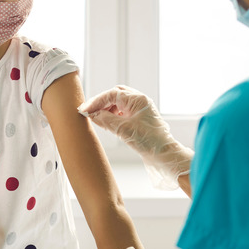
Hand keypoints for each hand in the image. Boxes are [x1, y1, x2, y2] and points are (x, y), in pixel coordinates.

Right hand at [79, 85, 193, 189]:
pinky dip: (112, 115)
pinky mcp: (138, 117)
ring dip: (106, 109)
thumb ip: (106, 120)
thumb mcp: (124, 130)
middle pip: (114, 95)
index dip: (96, 101)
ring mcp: (139, 109)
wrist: (163, 154)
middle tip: (88, 112)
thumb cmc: (149, 142)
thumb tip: (91, 114)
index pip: (112, 94)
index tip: (85, 109)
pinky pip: (122, 111)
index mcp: (138, 100)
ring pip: (118, 103)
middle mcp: (139, 101)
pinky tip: (105, 122)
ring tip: (95, 118)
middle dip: (100, 102)